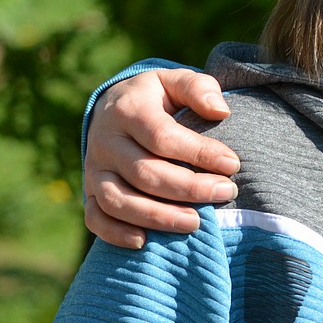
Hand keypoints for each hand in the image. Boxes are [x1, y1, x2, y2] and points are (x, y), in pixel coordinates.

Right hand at [83, 68, 237, 248]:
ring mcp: (93, 169)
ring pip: (119, 200)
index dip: (199, 153)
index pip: (162, 137)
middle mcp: (105, 141)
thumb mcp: (175, 81)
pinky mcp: (89, 191)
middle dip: (189, 188)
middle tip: (226, 193)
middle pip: (145, 173)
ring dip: (158, 216)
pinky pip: (95, 218)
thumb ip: (199, 89)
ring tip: (196, 223)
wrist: (114, 108)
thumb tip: (221, 111)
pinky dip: (116, 233)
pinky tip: (146, 241)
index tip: (233, 164)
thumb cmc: (157, 98)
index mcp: (128, 110)